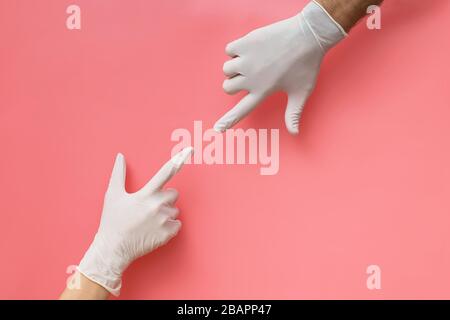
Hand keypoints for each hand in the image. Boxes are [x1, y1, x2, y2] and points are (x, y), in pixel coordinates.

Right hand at [77, 147, 192, 295]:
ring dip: (166, 213)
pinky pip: (177, 224)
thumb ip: (118, 173)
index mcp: (146, 194)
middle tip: (148, 208)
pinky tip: (155, 230)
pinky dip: (169, 227)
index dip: (178, 160)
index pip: (166, 172)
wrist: (114, 248)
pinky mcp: (168, 233)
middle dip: (165, 198)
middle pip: (174, 194)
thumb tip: (120, 156)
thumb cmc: (113, 221)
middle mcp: (157, 205)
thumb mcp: (113, 194)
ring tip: (148, 221)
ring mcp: (164, 220)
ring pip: (175, 210)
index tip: (190, 150)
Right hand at [214, 1, 345, 134]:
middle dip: (234, 83)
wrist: (309, 35)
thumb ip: (293, 114)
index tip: (217, 128)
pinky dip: (235, 50)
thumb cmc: (306, 65)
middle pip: (227, 87)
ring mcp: (247, 59)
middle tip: (250, 75)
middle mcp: (251, 78)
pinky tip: (250, 48)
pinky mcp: (246, 43)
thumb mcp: (301, 93)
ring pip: (226, 69)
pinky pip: (229, 50)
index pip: (241, 110)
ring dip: (234, 66)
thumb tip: (295, 133)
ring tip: (252, 60)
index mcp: (263, 91)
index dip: (228, 120)